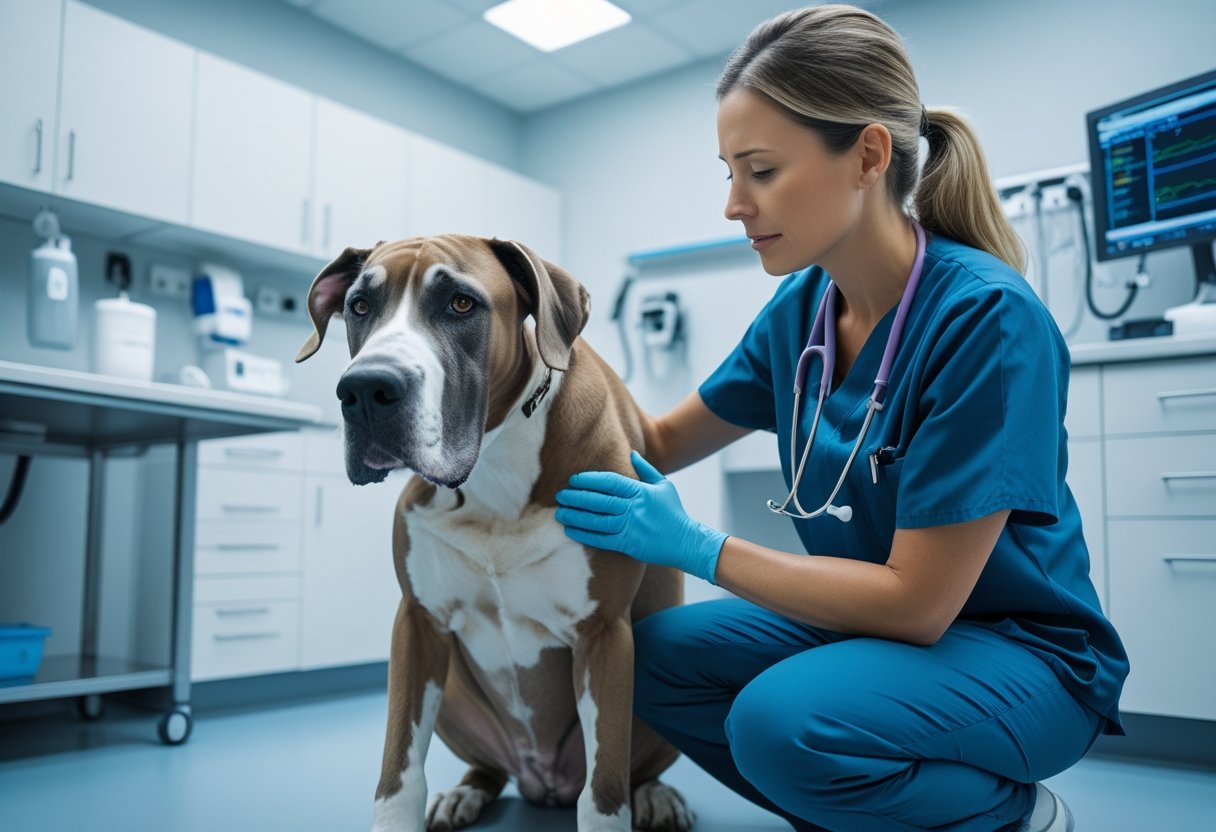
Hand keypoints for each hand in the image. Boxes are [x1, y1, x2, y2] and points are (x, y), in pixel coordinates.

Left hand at [555, 451, 727, 583]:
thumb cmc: (674, 512)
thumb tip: (631, 454)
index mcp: (640, 491)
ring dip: (576, 516)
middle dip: (577, 497)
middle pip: (599, 501)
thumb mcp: (664, 486)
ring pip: (597, 520)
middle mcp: (634, 508)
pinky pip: (601, 539)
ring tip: (560, 513)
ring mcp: (631, 527)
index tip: (573, 480)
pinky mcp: (628, 544)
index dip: (589, 480)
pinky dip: (584, 535)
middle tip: (560, 495)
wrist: (686, 542)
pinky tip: (571, 530)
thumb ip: (645, 470)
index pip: (609, 482)